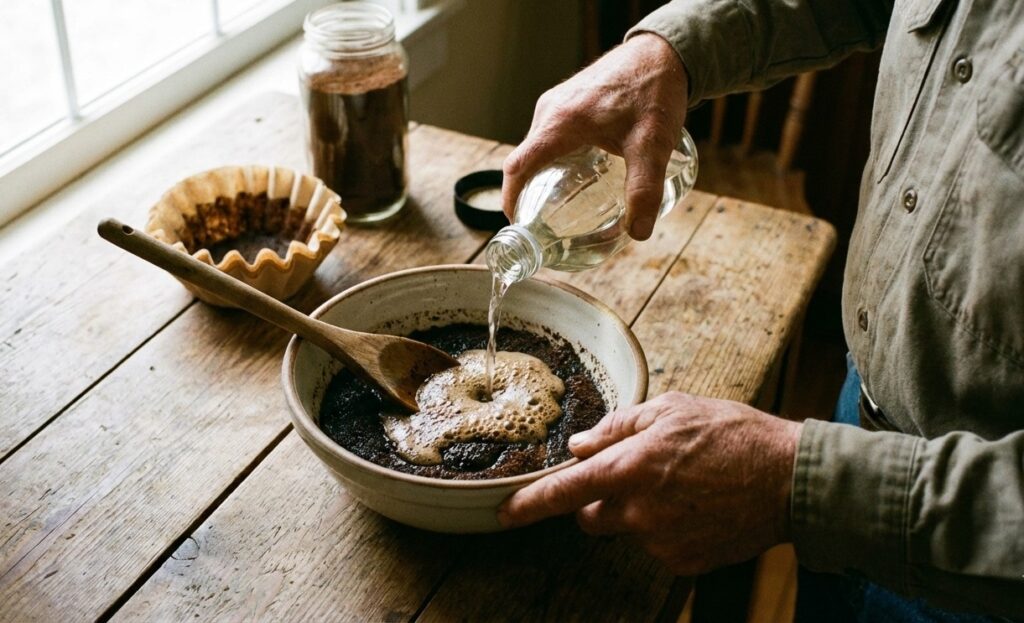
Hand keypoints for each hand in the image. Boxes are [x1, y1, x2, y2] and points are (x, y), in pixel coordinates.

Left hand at [497, 392, 801, 575]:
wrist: (790, 479)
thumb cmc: (732, 434)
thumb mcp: (672, 409)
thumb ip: (618, 427)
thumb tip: (582, 445)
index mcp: (631, 468)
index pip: (566, 491)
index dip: (530, 504)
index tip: (505, 514)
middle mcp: (640, 512)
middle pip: (591, 515)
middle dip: (601, 498)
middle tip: (639, 474)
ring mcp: (662, 542)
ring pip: (627, 529)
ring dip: (640, 511)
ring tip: (683, 485)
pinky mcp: (684, 562)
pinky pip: (658, 546)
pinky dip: (668, 529)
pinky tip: (698, 506)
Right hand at [501, 33, 688, 240]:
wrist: (662, 53)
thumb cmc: (654, 91)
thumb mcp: (652, 145)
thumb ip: (645, 189)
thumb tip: (638, 232)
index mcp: (560, 123)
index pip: (518, 167)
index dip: (512, 200)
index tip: (519, 226)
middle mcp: (550, 111)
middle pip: (525, 161)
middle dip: (530, 195)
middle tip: (545, 226)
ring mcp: (556, 104)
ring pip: (537, 149)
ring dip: (542, 177)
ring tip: (560, 207)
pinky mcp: (567, 102)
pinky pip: (549, 137)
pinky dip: (553, 161)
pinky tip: (576, 176)